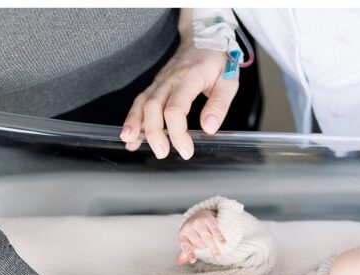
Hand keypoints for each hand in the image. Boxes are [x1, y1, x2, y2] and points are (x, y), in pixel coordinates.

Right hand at [119, 34, 234, 159]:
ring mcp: (160, 81)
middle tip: (162, 153)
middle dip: (153, 133)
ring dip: (135, 124)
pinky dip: (133, 118)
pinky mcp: (156, 84)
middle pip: (153, 107)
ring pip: (142, 103)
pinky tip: (130, 136)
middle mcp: (170, 79)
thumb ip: (220, 104)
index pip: (175, 108)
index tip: (185, 150)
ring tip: (131, 144)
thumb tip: (208, 127)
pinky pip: (140, 101)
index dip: (178, 133)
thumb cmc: (217, 60)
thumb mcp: (229, 80)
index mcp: (189, 78)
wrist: (203, 36)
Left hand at [176, 209, 225, 263]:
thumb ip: (185, 252)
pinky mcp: (208, 219)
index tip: (193, 260)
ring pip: (207, 238)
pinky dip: (219, 237)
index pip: (186, 246)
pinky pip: (215, 230)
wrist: (200, 215)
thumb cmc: (193, 233)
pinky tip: (224, 243)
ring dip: (213, 248)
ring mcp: (198, 222)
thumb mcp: (187, 241)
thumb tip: (178, 262)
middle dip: (204, 247)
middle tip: (206, 247)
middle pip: (199, 243)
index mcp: (182, 234)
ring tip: (217, 256)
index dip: (189, 253)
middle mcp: (188, 227)